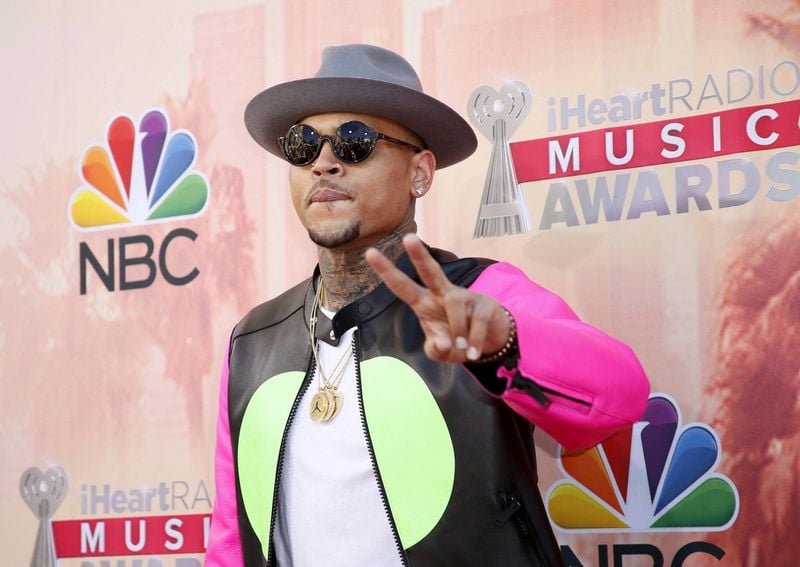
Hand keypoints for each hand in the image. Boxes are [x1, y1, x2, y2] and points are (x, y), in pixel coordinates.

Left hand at [365, 234, 510, 363]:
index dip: (387, 272)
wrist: (490, 344)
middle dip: (419, 256)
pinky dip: (475, 340)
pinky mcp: (485, 304)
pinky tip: (473, 353)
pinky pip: (478, 320)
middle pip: (430, 272)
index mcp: (425, 303)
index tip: (370, 253)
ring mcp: (466, 297)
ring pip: (455, 303)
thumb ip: (437, 349)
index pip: (403, 287)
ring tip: (461, 349)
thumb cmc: (457, 342)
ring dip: (457, 330)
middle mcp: (443, 294)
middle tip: (408, 238)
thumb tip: (442, 344)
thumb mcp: (442, 352)